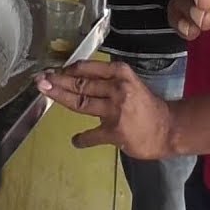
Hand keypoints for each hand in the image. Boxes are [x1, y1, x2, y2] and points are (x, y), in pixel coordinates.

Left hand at [36, 61, 174, 158]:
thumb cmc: (147, 105)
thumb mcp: (129, 83)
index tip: (52, 70)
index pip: (88, 69)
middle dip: (57, 81)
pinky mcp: (115, 132)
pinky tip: (75, 140)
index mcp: (121, 73)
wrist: (169, 128)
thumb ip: (106, 80)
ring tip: (45, 92)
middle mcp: (117, 88)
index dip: (67, 70)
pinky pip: (92, 135)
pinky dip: (82, 139)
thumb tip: (76, 76)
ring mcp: (115, 110)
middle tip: (40, 79)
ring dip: (60, 97)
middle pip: (80, 84)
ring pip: (81, 102)